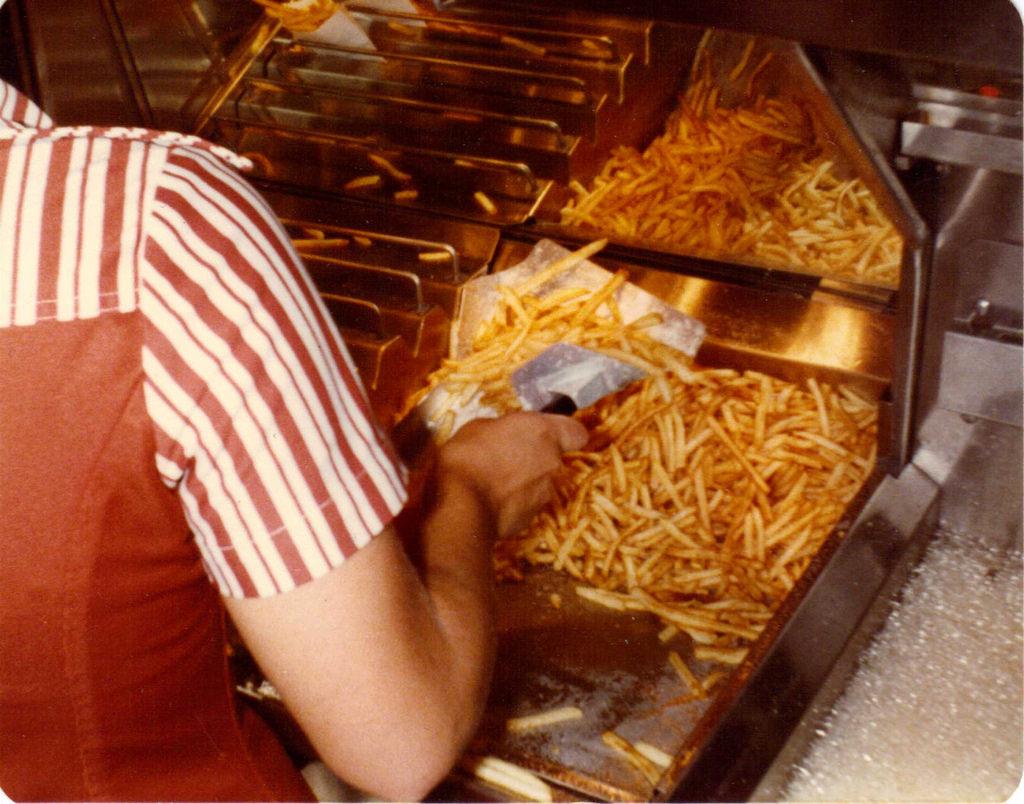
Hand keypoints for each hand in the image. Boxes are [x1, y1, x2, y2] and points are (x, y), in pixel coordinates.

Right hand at [438, 412, 587, 538]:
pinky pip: (526, 504)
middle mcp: (553, 463)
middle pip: (554, 459)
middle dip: (536, 458)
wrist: (460, 505)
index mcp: (545, 433)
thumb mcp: (481, 426)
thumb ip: (506, 430)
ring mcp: (545, 494)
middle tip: (507, 458)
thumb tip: (507, 437)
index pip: (577, 432)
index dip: (565, 434)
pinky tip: (491, 501)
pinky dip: (514, 502)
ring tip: (494, 483)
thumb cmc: (467, 455)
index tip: (547, 435)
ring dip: (524, 482)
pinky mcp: (531, 519)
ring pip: (541, 483)